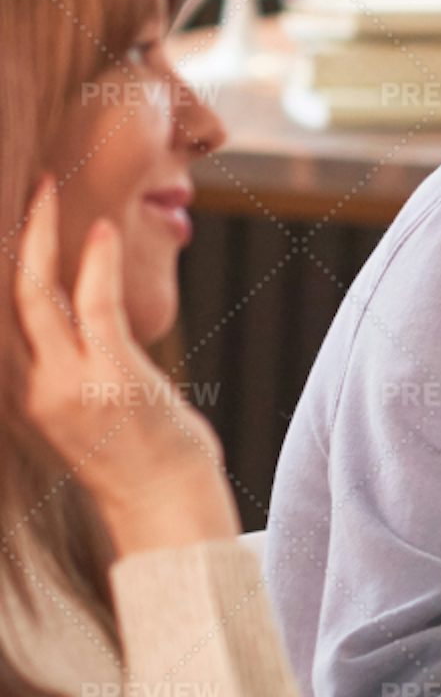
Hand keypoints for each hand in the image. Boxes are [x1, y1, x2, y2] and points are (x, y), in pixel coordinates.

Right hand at [14, 181, 232, 558]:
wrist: (169, 506)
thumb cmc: (141, 454)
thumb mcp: (91, 408)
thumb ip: (75, 365)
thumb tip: (86, 316)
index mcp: (27, 393)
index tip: (4, 227)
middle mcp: (35, 388)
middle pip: (4, 299)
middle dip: (10, 240)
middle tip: (24, 190)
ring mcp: (70, 385)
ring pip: (37, 296)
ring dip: (40, 237)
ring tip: (47, 191)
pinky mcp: (113, 378)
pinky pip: (94, 308)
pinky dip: (94, 266)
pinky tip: (100, 232)